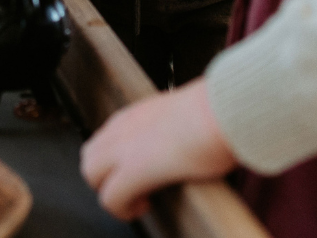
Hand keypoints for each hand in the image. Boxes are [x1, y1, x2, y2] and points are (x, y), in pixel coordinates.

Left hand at [80, 80, 237, 220]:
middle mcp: (124, 127)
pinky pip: (109, 198)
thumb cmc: (219, 111)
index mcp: (137, 113)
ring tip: (138, 199)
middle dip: (105, 177)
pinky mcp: (133, 170)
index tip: (139, 169)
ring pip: (90, 173)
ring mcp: (125, 147)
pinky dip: (121, 208)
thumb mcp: (188, 113)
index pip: (107, 137)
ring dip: (109, 191)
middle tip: (133, 189)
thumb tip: (191, 135)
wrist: (226, 109)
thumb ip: (178, 124)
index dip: (117, 159)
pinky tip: (145, 206)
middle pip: (90, 155)